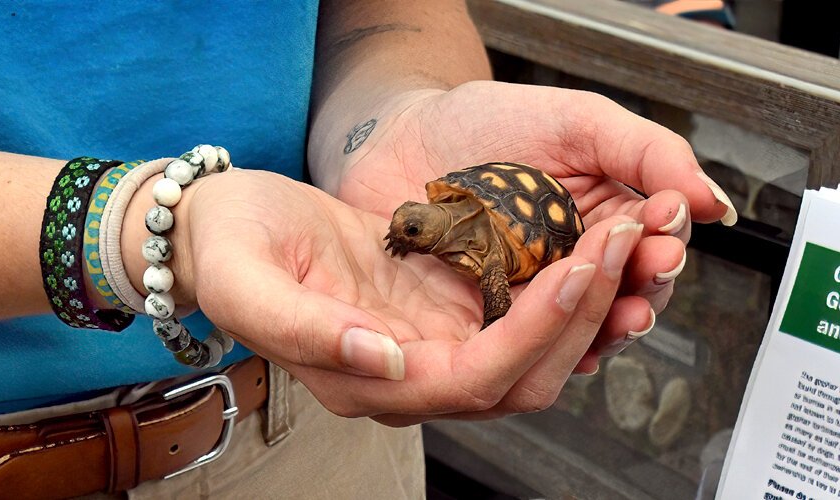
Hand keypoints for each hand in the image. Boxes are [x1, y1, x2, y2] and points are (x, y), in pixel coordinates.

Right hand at [151, 169, 645, 424]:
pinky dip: (563, 276)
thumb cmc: (226, 250)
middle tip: (620, 239)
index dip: (534, 333)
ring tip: (618, 231)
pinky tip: (587, 232)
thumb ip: (307, 331)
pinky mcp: (446, 303)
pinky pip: (521, 305)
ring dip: (585, 296)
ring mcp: (434, 340)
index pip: (477, 381)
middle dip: (583, 313)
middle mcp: (413, 373)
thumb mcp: (247, 282)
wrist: (219, 227)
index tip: (573, 270)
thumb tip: (385, 361)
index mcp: (370, 383)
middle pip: (527, 373)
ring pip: (537, 345)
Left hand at [322, 81, 737, 372]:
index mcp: (608, 217)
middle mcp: (579, 264)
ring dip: (612, 323)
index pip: (657, 242)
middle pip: (632, 292)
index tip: (666, 224)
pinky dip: (556, 350)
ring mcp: (535, 298)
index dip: (666, 238)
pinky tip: (574, 343)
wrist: (395, 139)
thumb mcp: (576, 120)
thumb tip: (714, 202)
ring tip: (624, 309)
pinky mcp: (491, 326)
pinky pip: (532, 351)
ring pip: (590, 329)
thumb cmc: (483, 122)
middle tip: (653, 263)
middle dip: (648, 283)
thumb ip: (648, 153)